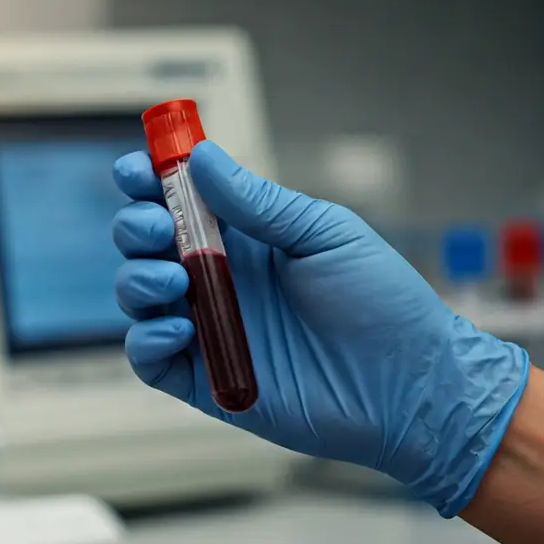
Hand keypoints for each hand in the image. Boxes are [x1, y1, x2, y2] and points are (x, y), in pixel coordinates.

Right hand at [112, 142, 529, 516]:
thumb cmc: (382, 304)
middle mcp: (217, 280)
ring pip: (137, 296)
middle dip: (136, 227)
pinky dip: (147, 340)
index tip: (134, 170)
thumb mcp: (325, 235)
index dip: (147, 181)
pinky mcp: (205, 380)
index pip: (179, 200)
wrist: (410, 386)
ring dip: (139, 279)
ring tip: (175, 281)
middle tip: (159, 228)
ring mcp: (208, 329)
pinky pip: (149, 358)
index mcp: (244, 237)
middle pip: (145, 244)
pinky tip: (180, 329)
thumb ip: (259, 201)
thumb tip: (200, 157)